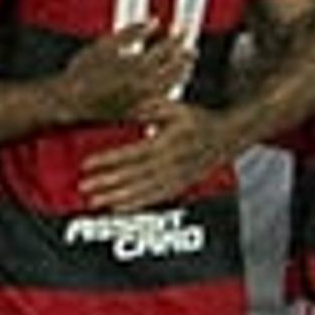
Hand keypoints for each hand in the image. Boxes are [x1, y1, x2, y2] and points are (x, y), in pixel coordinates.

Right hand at [54, 22, 193, 124]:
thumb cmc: (82, 72)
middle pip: (173, 68)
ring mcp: (142, 101)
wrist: (69, 102)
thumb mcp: (104, 45)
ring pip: (171, 86)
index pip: (166, 48)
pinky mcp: (138, 113)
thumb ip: (132, 32)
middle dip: (184, 57)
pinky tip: (172, 87)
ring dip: (181, 74)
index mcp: (136, 65)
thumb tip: (153, 21)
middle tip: (191, 49)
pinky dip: (169, 92)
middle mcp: (143, 84)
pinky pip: (160, 102)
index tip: (182, 30)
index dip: (177, 38)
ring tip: (186, 66)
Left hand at [79, 101, 231, 213]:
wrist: (229, 137)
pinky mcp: (180, 186)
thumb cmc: (199, 120)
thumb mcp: (176, 107)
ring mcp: (177, 177)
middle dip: (107, 183)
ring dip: (117, 197)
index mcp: (169, 142)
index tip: (88, 164)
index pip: (133, 153)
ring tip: (95, 201)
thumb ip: (150, 108)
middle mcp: (173, 163)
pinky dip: (135, 204)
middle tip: (85, 187)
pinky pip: (154, 198)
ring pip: (143, 191)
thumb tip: (127, 111)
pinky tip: (117, 207)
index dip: (109, 160)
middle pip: (134, 176)